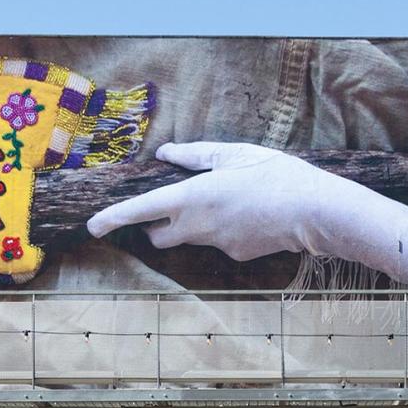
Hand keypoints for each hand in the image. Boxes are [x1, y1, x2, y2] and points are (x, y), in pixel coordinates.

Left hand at [86, 141, 407, 261]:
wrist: (315, 211)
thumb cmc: (275, 175)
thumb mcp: (234, 155)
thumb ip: (195, 155)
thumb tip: (166, 153)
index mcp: (192, 196)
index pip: (140, 210)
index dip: (112, 218)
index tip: (93, 226)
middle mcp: (198, 226)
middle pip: (158, 235)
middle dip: (156, 226)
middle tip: (170, 206)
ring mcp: (217, 244)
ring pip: (190, 238)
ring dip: (193, 224)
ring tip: (227, 203)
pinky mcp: (237, 254)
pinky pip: (220, 242)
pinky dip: (226, 230)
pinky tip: (251, 215)